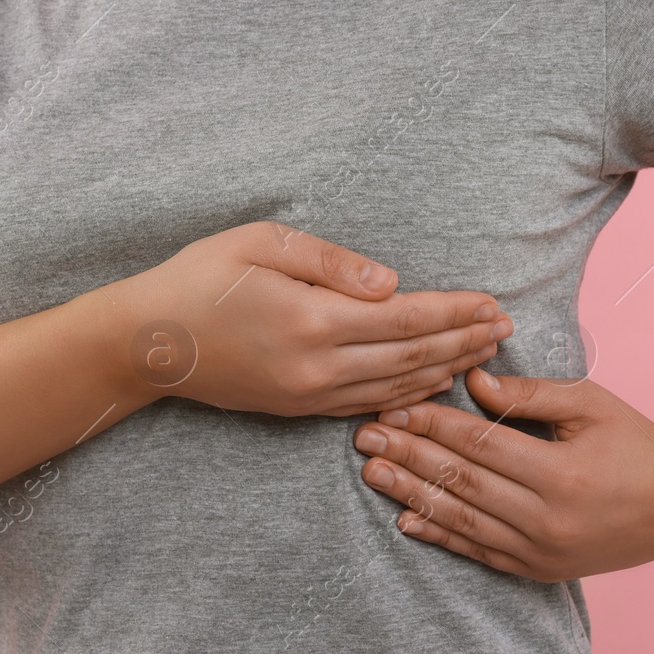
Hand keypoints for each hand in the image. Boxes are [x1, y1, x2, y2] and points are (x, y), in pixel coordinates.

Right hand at [108, 221, 513, 417]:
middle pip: (412, 356)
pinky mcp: (298, 409)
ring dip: (447, 370)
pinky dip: (409, 394)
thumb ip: (331, 262)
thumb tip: (393, 282)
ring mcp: (309, 395)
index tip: (492, 302)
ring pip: (397, 386)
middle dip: (465, 341)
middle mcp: (318, 366)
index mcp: (314, 319)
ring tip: (485, 355)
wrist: (147, 342)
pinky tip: (434, 384)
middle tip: (506, 328)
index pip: (407, 317)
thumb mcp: (260, 244)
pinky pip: (368, 405)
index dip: (455, 311)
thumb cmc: (200, 279)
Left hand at [350, 367, 653, 581]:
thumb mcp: (590, 403)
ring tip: (373, 474)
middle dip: (409, 456)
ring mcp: (543, 550)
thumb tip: (473, 382)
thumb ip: (530, 395)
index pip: (479, 444)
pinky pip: (481, 552)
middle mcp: (547, 518)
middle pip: (462, 482)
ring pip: (463, 520)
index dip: (433, 423)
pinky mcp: (541, 569)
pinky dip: (442, 536)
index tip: (394, 406)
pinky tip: (408, 519)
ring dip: (412, 494)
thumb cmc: (637, 442)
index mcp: (560, 473)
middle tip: (364, 438)